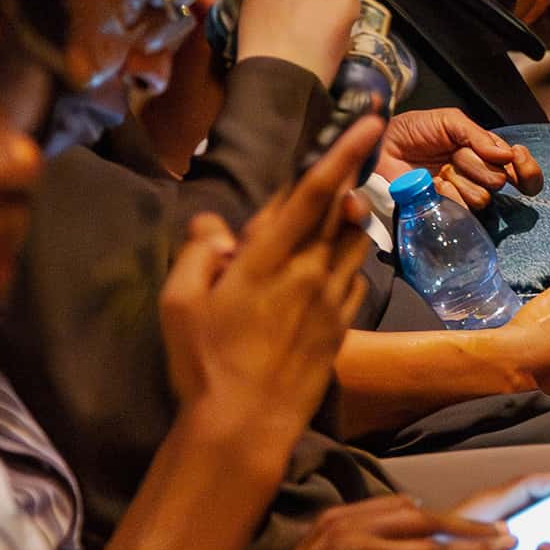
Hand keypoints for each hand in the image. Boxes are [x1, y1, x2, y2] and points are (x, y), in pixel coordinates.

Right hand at [158, 116, 383, 427]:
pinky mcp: (342, 327)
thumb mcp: (179, 303)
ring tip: (340, 207)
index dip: (342, 153)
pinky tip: (329, 266)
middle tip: (359, 149)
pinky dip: (346, 262)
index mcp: (267, 259)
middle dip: (350, 176)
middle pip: (340, 210)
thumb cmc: (203, 364)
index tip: (370, 122)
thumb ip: (198, 251)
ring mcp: (331, 300)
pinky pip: (354, 279)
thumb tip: (217, 224)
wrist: (246, 427)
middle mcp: (308, 273)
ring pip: (354, 242)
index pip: (311, 193)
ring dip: (350, 218)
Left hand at [381, 109, 542, 209]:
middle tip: (455, 154)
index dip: (527, 168)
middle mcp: (479, 175)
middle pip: (500, 180)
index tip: (517, 158)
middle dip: (478, 164)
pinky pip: (462, 209)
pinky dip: (450, 195)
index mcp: (485, 153)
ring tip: (441, 169)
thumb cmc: (414, 129)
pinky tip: (435, 185)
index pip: (521, 168)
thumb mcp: (450, 120)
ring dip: (461, 179)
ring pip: (483, 196)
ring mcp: (463, 194)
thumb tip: (507, 155)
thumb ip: (479, 135)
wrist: (383, 146)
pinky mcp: (446, 209)